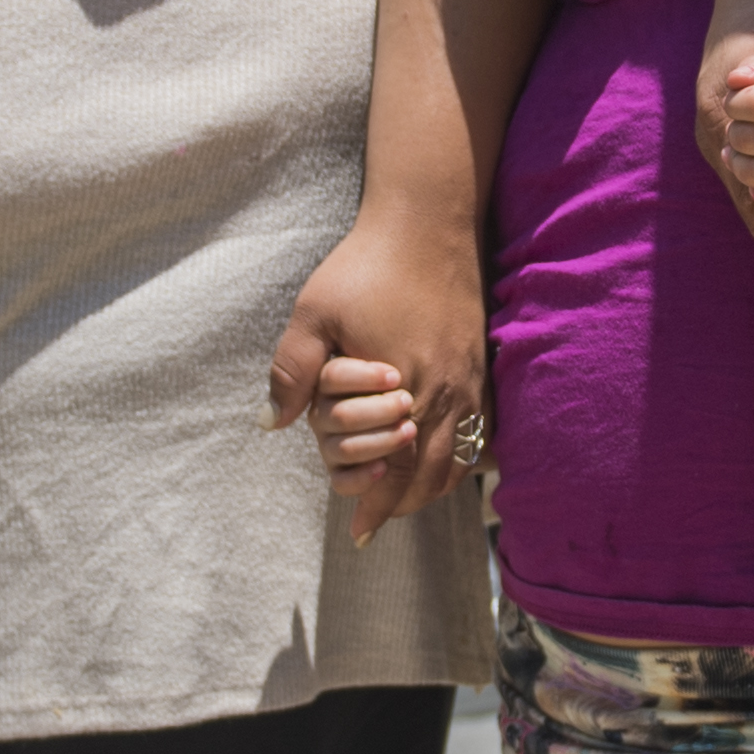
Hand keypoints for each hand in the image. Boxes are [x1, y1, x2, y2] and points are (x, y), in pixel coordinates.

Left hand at [269, 211, 484, 546]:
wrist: (428, 221)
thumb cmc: (366, 265)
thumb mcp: (314, 313)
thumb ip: (294, 372)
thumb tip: (273, 425)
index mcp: (404, 389)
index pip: (393, 472)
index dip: (375, 508)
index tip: (358, 533)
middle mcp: (445, 393)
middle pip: (431, 475)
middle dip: (403, 505)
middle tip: (377, 521)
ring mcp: (469, 380)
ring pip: (460, 456)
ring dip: (432, 484)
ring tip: (406, 499)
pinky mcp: (480, 363)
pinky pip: (479, 429)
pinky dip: (461, 456)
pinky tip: (441, 455)